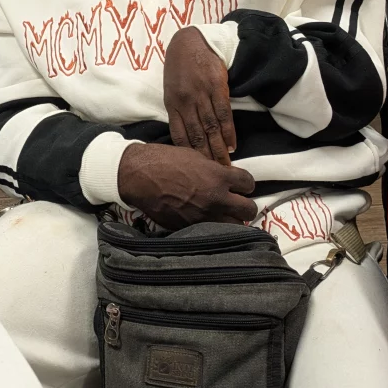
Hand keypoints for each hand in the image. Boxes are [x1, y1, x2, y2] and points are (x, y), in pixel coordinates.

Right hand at [117, 142, 256, 229]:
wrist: (138, 176)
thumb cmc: (164, 160)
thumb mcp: (195, 157)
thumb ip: (215, 169)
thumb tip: (226, 178)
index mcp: (219, 177)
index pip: (249, 183)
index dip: (244, 183)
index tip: (239, 184)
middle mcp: (216, 199)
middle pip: (249, 210)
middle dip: (245, 205)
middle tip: (237, 202)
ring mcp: (204, 217)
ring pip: (235, 226)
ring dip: (232, 219)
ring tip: (223, 214)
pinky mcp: (190, 228)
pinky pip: (211, 231)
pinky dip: (212, 226)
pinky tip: (205, 218)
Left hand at [163, 26, 236, 164]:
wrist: (191, 41)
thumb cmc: (180, 68)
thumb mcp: (171, 89)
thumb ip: (178, 111)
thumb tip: (185, 137)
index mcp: (172, 104)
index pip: (180, 136)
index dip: (189, 156)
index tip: (196, 172)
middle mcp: (186, 102)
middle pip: (197, 136)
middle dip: (206, 159)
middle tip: (214, 177)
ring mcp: (201, 94)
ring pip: (211, 128)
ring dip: (219, 150)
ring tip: (225, 167)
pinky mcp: (216, 86)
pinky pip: (223, 114)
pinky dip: (228, 132)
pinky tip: (232, 146)